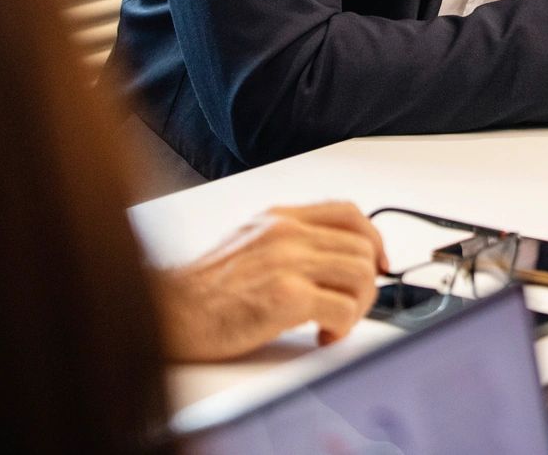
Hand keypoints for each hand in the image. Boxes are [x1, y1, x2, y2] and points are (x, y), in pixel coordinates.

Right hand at [157, 202, 387, 360]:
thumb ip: (288, 243)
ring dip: (359, 306)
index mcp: (280, 218)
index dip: (374, 239)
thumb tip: (332, 259)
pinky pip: (343, 308)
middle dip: (368, 282)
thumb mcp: (249, 245)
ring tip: (335, 324)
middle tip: (350, 307)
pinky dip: (343, 327)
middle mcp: (287, 233)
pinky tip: (323, 336)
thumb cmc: (204, 290)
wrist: (169, 313)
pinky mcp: (285, 297)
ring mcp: (287, 262)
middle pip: (362, 247)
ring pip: (361, 275)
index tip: (378, 263)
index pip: (349, 213)